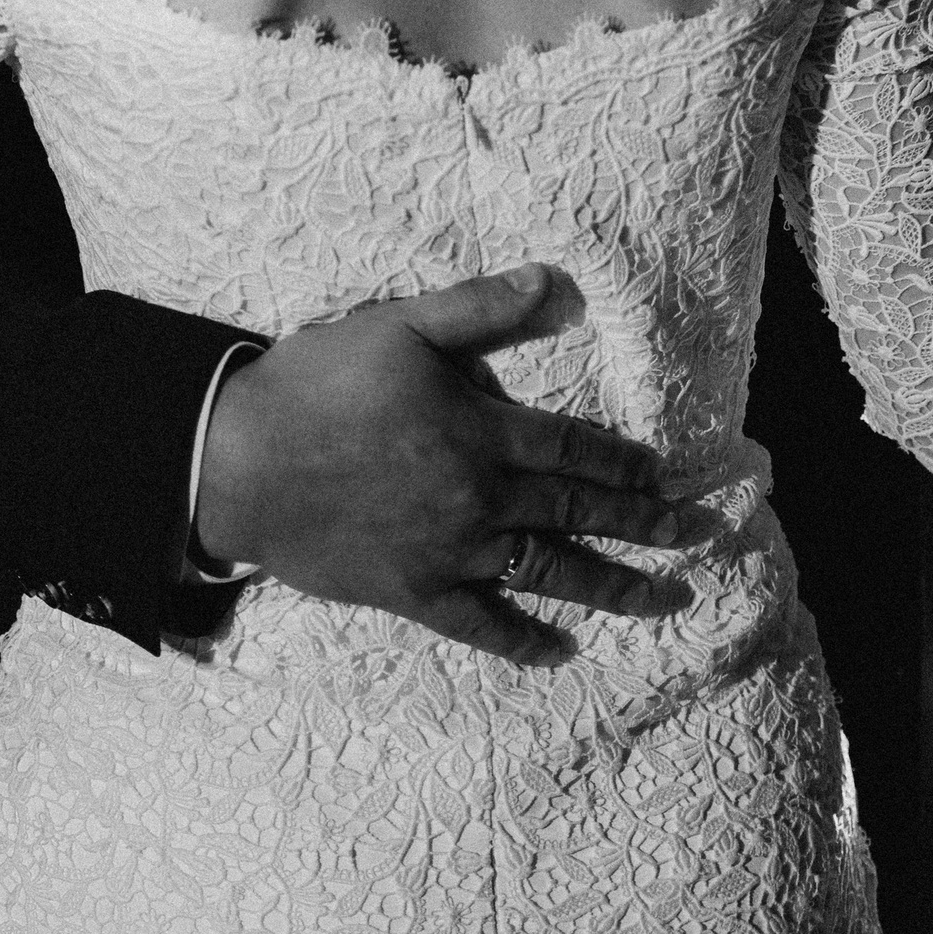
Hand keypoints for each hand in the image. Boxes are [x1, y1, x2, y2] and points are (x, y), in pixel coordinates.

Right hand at [194, 265, 695, 668]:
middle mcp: (480, 497)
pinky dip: (523, 641)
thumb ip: (479, 307)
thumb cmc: (314, 385)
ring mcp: (450, 552)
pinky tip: (560, 651)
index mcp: (482, 431)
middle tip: (698, 536)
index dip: (629, 461)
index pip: (578, 448)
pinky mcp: (414, 592)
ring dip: (615, 587)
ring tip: (667, 599)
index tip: (668, 473)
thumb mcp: (398, 326)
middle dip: (648, 524)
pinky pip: (481, 625)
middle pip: (581, 511)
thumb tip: (552, 281)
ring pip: (550, 573)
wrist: (234, 464)